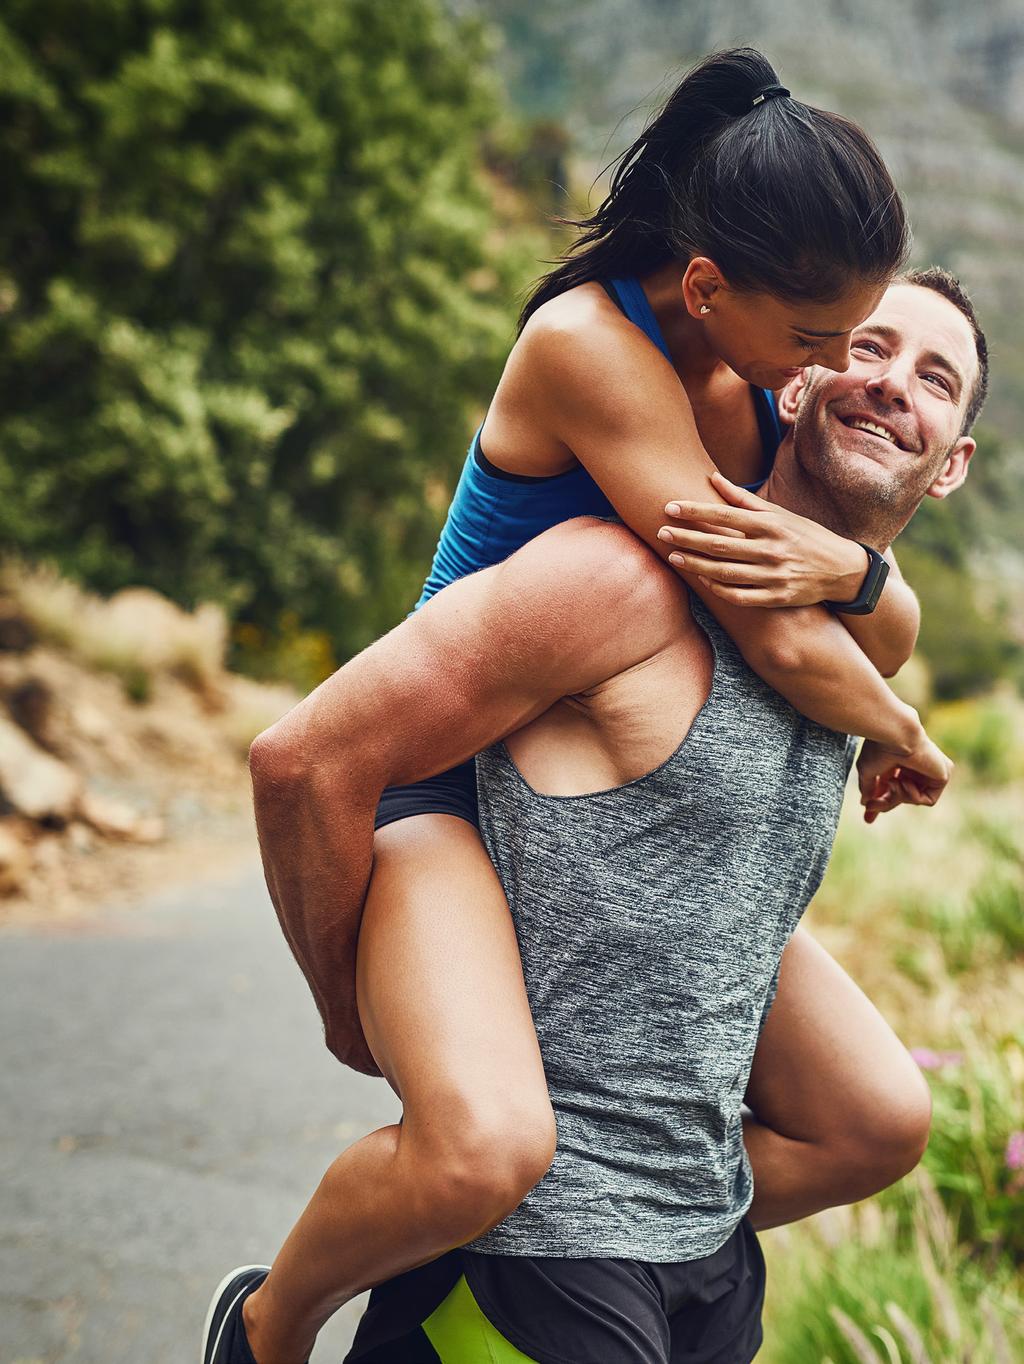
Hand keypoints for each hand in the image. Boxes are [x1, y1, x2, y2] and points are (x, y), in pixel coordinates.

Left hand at [658, 471, 869, 606]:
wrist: (842, 570)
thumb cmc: (805, 536)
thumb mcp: (780, 514)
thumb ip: (744, 499)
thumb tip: (713, 478)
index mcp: (771, 524)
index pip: (725, 515)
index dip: (695, 512)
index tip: (670, 508)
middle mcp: (772, 549)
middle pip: (719, 545)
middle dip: (687, 538)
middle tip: (661, 532)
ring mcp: (774, 576)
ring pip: (725, 572)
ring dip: (695, 565)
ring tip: (673, 557)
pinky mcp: (777, 598)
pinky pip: (740, 596)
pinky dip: (718, 589)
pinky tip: (702, 580)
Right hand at [856, 734, 952, 823]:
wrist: (894, 735)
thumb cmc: (879, 748)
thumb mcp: (868, 771)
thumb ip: (868, 787)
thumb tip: (865, 803)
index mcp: (901, 761)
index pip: (892, 787)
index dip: (880, 802)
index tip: (868, 817)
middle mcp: (917, 765)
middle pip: (903, 795)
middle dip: (886, 804)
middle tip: (871, 807)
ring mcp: (930, 770)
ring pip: (914, 798)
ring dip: (898, 796)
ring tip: (891, 782)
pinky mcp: (943, 775)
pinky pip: (929, 800)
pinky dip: (913, 796)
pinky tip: (905, 780)